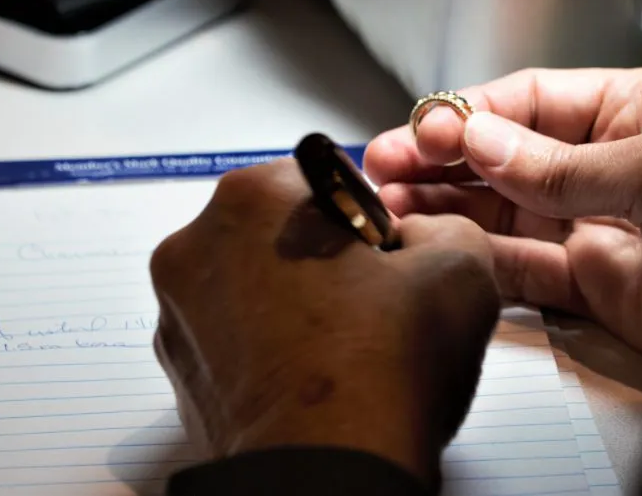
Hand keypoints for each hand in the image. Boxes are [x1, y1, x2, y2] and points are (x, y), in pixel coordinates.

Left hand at [150, 159, 499, 487]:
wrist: (329, 477)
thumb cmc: (378, 377)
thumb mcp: (462, 266)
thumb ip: (447, 222)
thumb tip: (427, 234)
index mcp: (258, 197)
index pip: (330, 176)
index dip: (373, 218)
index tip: (390, 256)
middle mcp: (199, 243)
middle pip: (285, 225)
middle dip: (329, 255)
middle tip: (376, 304)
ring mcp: (179, 308)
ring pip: (258, 279)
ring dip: (299, 299)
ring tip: (349, 346)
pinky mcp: (179, 367)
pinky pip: (236, 332)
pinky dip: (273, 343)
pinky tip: (319, 373)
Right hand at [365, 69, 641, 361]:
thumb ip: (560, 164)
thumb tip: (482, 138)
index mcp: (633, 110)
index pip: (533, 101)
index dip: (472, 112)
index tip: (425, 127)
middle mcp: (611, 163)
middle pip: (507, 155)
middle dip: (444, 157)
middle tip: (384, 164)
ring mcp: (602, 223)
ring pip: (506, 211)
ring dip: (449, 206)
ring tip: (392, 205)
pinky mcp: (599, 283)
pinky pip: (527, 268)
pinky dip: (481, 258)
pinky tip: (442, 245)